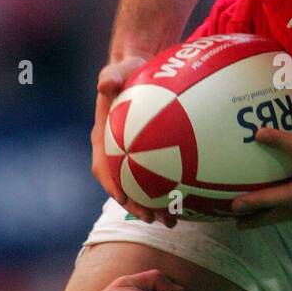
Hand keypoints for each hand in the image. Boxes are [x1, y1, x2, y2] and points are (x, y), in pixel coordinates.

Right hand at [91, 53, 174, 226]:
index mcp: (103, 138)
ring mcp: (130, 156)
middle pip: (122, 186)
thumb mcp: (118, 70)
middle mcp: (114, 152)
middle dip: (136, 206)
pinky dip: (168, 190)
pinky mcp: (148, 155)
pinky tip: (188, 199)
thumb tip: (105, 83)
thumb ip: (111, 75)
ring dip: (153, 206)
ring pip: (139, 188)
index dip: (112, 185)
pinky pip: (157, 177)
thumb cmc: (126, 71)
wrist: (137, 71)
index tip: (125, 199)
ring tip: (172, 221)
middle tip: (155, 219)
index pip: (103, 167)